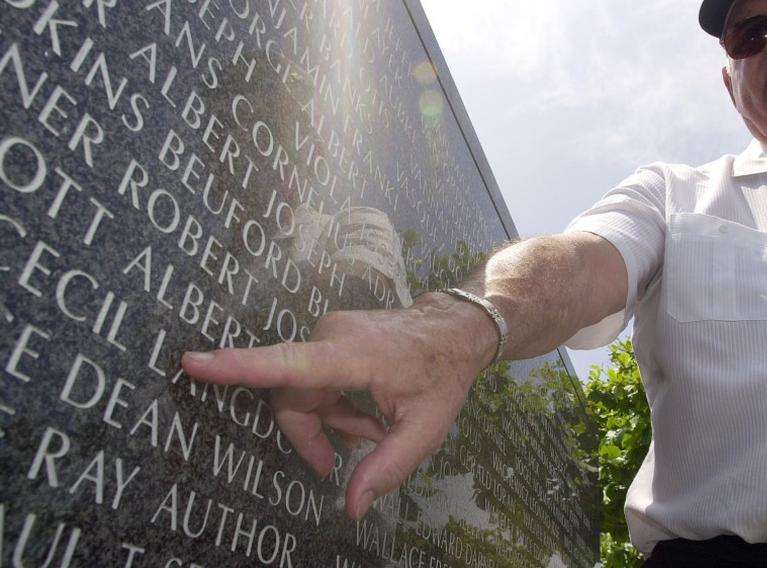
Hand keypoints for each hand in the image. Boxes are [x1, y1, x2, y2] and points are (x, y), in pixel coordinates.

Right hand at [181, 293, 496, 518]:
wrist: (455, 328)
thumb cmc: (443, 374)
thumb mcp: (426, 429)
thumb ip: (387, 467)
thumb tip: (350, 507)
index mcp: (352, 356)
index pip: (288, 365)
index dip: (239, 367)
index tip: (194, 363)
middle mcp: (332, 337)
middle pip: (293, 396)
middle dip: (315, 432)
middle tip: (343, 459)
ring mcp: (330, 332)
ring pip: (303, 389)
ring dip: (331, 418)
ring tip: (372, 431)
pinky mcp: (331, 334)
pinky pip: (314, 376)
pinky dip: (334, 402)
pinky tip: (366, 414)